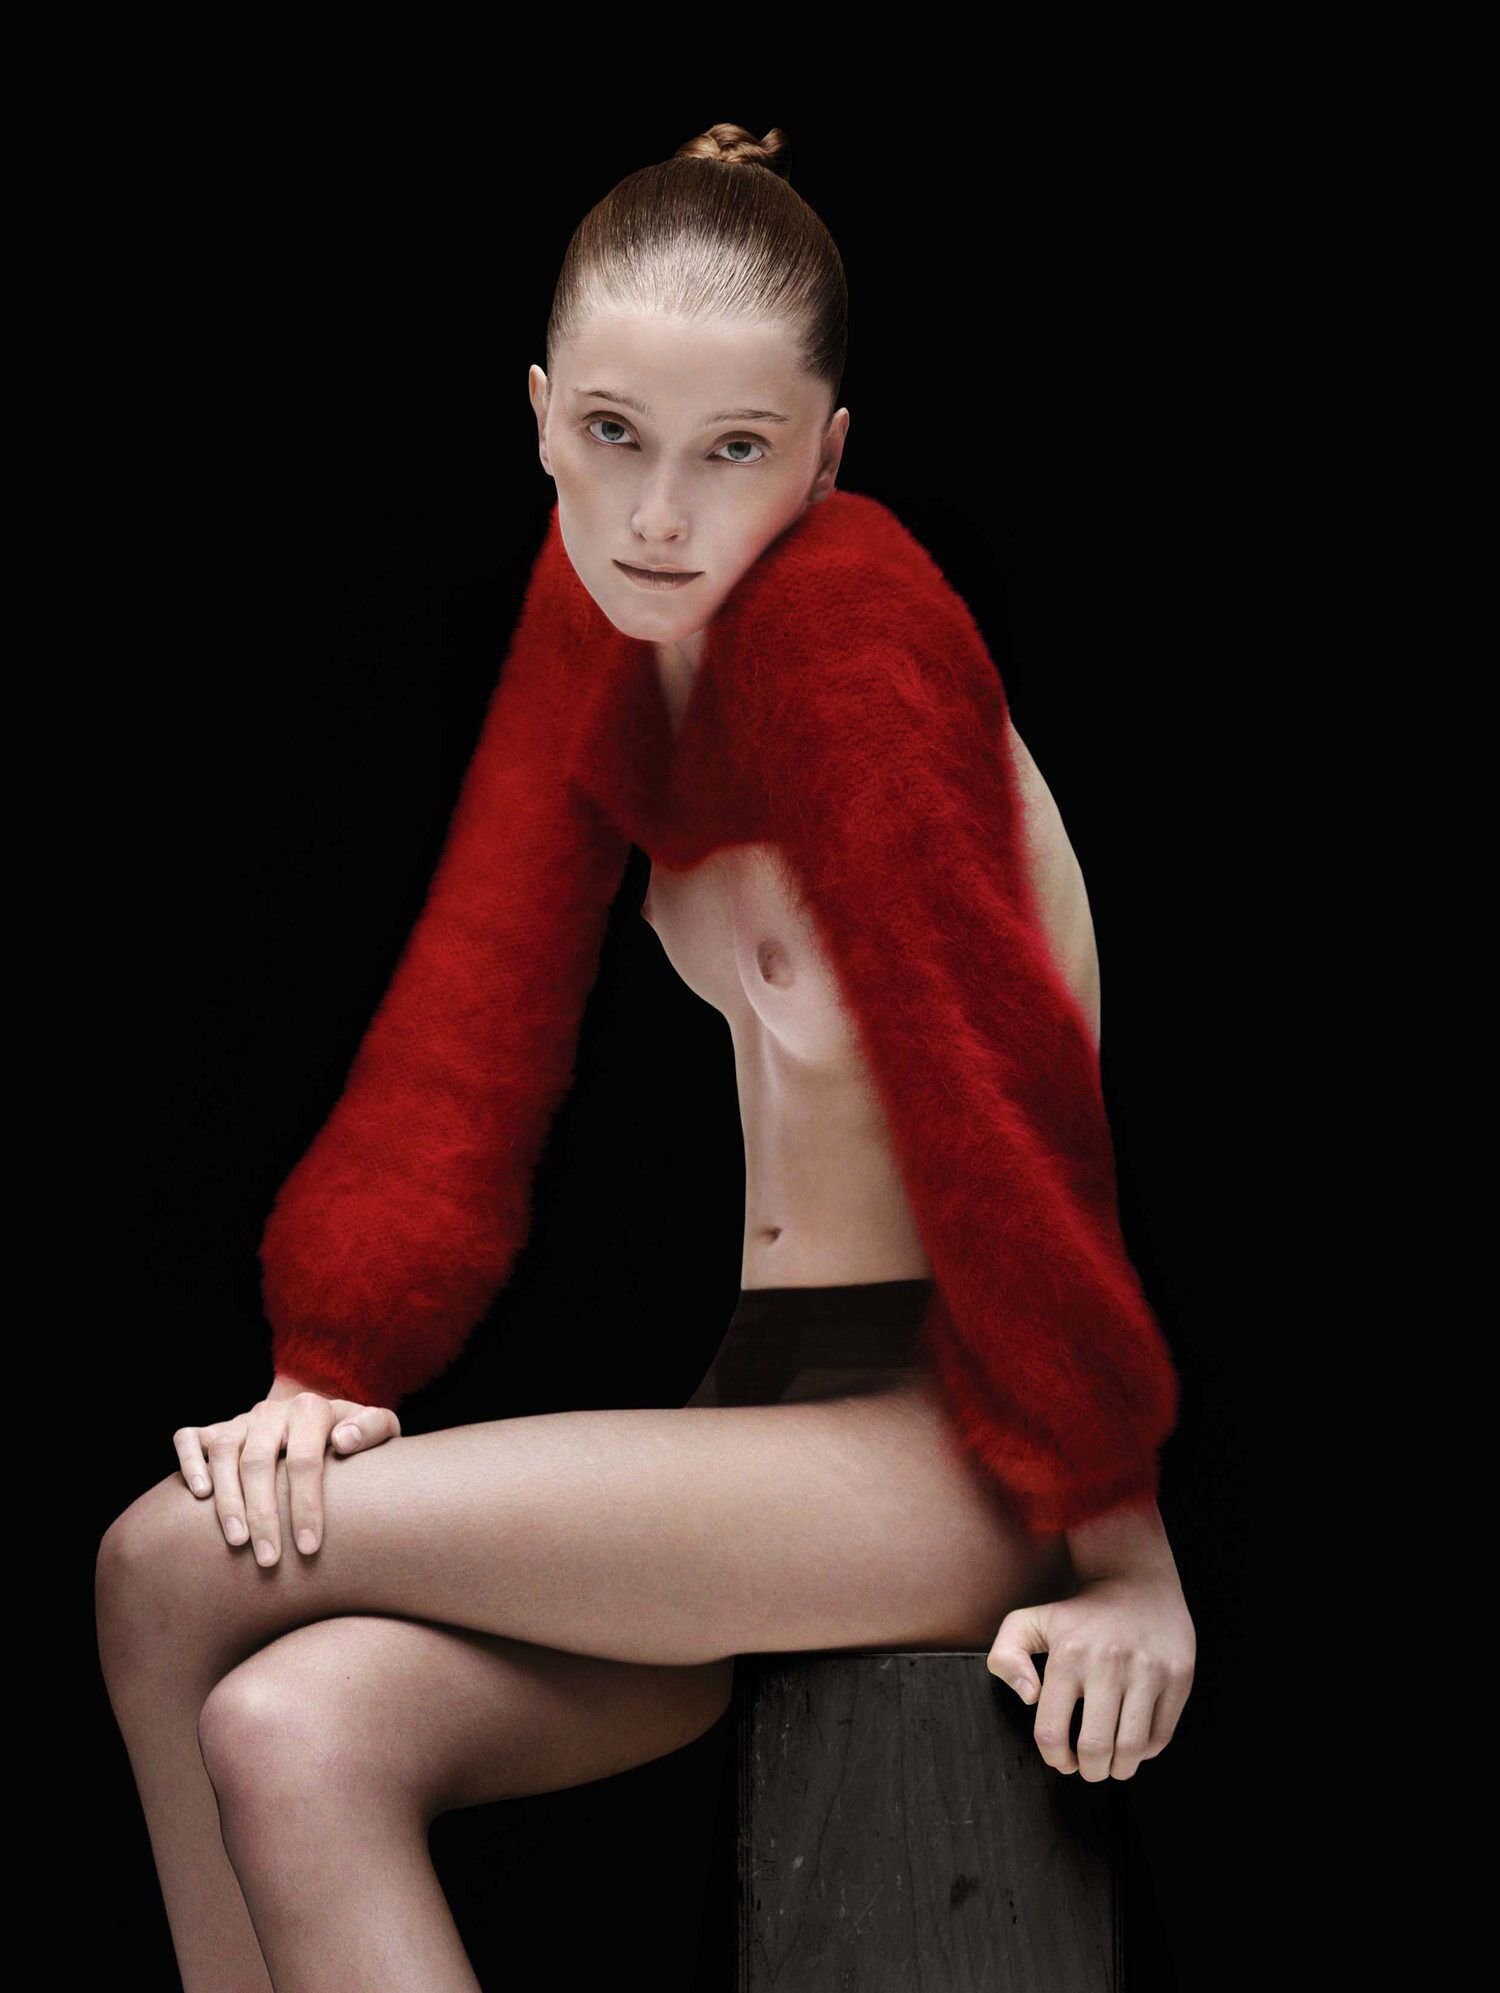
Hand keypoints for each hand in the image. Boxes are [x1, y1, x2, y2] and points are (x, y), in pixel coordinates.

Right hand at [173, 1377, 400, 1565]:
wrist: (319, 1418)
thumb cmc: (352, 1439)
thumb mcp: (378, 1429)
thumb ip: (374, 1429)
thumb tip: (344, 1441)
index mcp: (311, 1409)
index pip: (305, 1460)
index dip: (306, 1505)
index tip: (310, 1547)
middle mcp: (271, 1411)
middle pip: (258, 1462)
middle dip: (263, 1514)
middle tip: (270, 1560)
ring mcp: (239, 1420)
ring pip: (223, 1453)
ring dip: (227, 1500)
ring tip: (237, 1542)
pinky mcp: (213, 1430)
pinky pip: (190, 1439)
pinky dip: (190, 1464)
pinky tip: (199, 1496)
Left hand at [987, 1569, 1195, 1779]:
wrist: (1136, 1580)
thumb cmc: (1080, 1612)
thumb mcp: (1031, 1622)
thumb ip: (1006, 1656)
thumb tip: (1028, 1697)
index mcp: (1068, 1656)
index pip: (1052, 1731)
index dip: (1054, 1758)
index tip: (1062, 1760)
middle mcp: (1108, 1663)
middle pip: (1095, 1748)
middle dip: (1089, 1770)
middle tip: (1089, 1767)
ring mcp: (1147, 1671)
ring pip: (1132, 1748)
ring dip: (1119, 1768)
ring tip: (1113, 1763)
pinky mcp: (1178, 1676)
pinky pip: (1161, 1735)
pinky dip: (1146, 1751)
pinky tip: (1135, 1742)